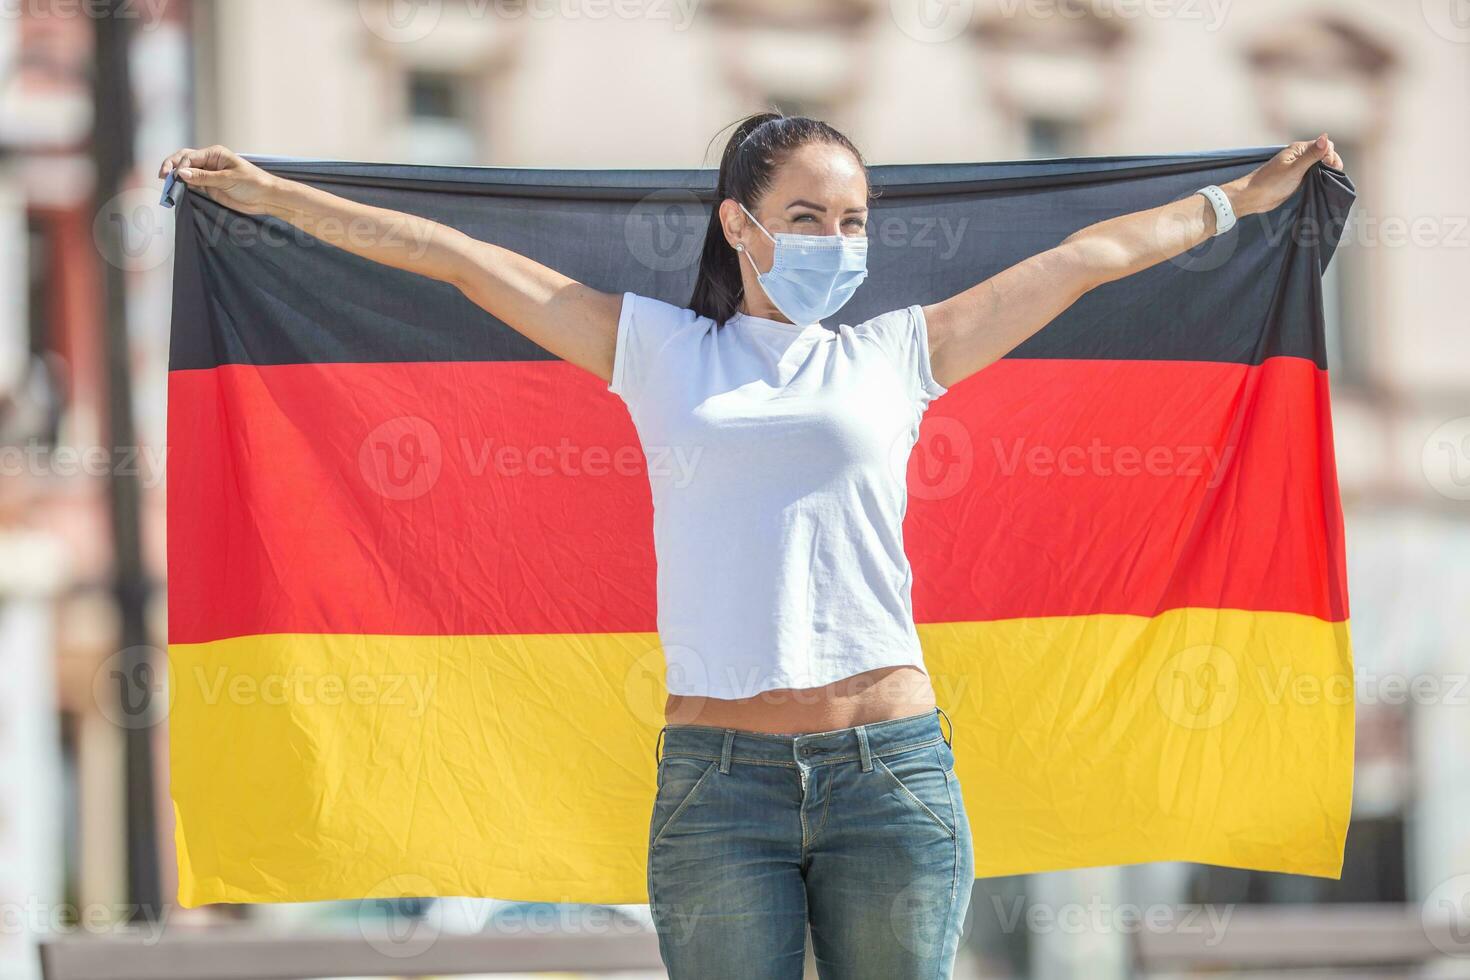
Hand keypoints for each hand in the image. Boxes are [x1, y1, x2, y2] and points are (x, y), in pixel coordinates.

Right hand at [158, 145, 277, 214]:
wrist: (266, 198)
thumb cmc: (253, 184)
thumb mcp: (228, 179)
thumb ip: (204, 177)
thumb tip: (181, 174)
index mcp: (214, 153)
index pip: (190, 156)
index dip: (180, 165)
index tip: (176, 177)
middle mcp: (209, 161)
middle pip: (183, 160)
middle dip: (171, 167)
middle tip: (162, 178)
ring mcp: (208, 174)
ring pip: (185, 173)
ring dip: (175, 178)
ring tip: (166, 186)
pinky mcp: (209, 187)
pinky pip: (191, 185)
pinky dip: (182, 187)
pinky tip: (176, 191)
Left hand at [1225, 133, 1344, 217]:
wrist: (1252, 198)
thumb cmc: (1271, 183)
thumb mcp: (1294, 169)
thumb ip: (1311, 155)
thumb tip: (1325, 136)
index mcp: (1298, 149)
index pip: (1324, 145)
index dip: (1330, 155)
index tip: (1329, 166)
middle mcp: (1300, 156)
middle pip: (1324, 155)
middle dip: (1331, 163)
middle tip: (1330, 175)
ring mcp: (1298, 168)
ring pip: (1320, 166)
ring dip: (1327, 172)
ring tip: (1327, 181)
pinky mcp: (1297, 179)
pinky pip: (1313, 176)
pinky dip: (1319, 178)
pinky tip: (1322, 185)